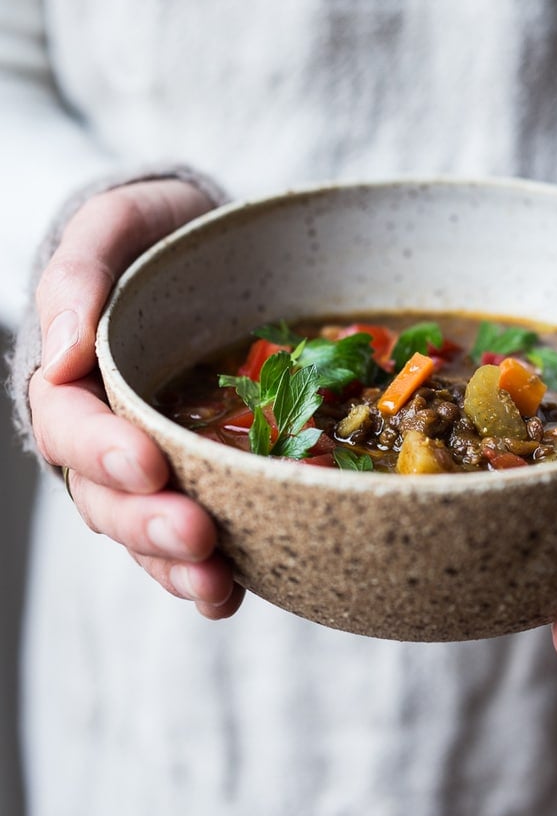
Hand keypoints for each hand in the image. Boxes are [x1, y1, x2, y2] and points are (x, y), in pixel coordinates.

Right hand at [29, 179, 242, 618]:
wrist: (218, 252)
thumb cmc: (162, 233)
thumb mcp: (120, 222)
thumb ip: (80, 273)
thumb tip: (63, 354)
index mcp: (73, 378)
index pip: (68, 424)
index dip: (99, 449)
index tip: (145, 463)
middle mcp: (105, 435)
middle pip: (106, 496)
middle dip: (146, 522)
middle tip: (197, 534)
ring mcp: (151, 467)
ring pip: (145, 532)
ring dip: (175, 565)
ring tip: (216, 586)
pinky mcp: (199, 482)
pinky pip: (192, 539)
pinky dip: (206, 572)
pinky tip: (235, 593)